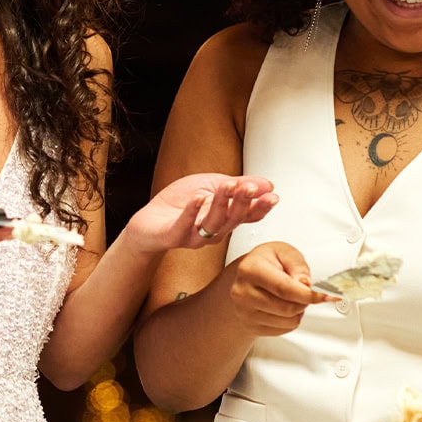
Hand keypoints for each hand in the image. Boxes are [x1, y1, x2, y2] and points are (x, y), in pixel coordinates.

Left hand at [124, 174, 276, 252]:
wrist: (149, 220)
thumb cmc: (180, 203)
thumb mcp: (211, 185)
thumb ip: (237, 185)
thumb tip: (266, 184)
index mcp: (225, 217)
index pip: (248, 215)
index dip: (261, 207)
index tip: (272, 196)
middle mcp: (214, 230)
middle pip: (233, 219)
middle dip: (243, 203)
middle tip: (249, 188)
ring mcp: (195, 236)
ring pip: (213, 223)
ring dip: (221, 204)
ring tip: (226, 187)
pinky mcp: (174, 237)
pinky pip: (184, 226)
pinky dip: (191, 212)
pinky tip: (198, 198)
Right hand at [221, 241, 327, 338]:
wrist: (246, 277)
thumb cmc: (266, 262)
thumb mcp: (283, 252)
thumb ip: (297, 265)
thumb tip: (306, 285)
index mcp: (250, 270)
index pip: (284, 288)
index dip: (308, 294)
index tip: (325, 296)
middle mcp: (242, 292)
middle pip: (288, 308)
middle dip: (305, 302)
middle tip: (306, 292)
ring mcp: (244, 312)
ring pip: (288, 321)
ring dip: (298, 311)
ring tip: (291, 297)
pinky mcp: (250, 326)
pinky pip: (283, 330)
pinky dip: (290, 320)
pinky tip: (283, 306)